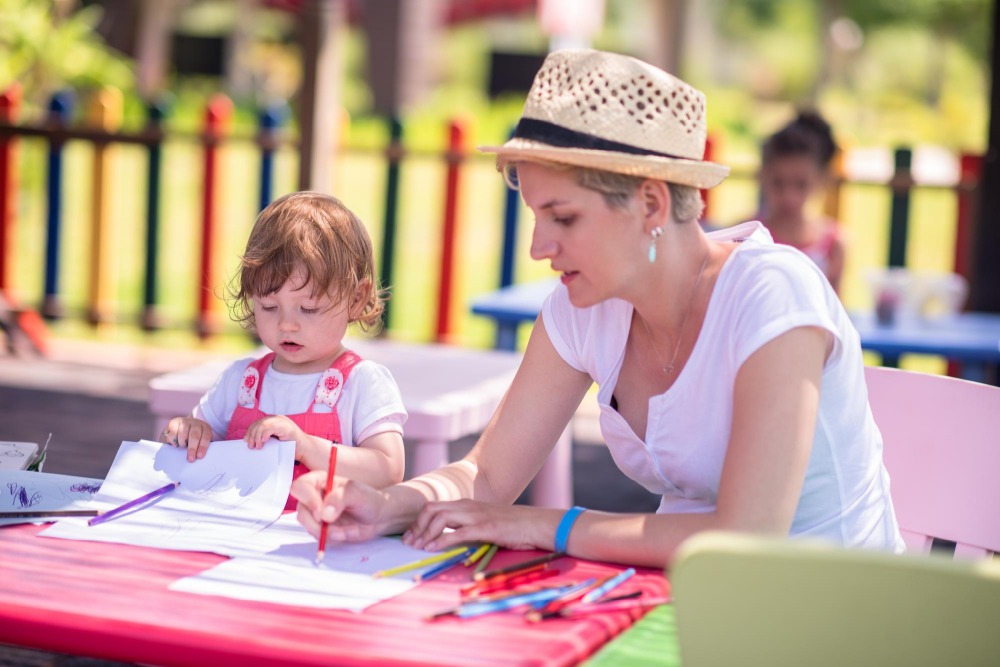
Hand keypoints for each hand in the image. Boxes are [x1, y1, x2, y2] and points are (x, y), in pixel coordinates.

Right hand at [162, 417, 212, 462]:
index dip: (203, 446)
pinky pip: (172, 433)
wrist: (185, 426)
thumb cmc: (195, 437)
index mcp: (205, 428)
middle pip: (194, 435)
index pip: (206, 437)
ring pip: (183, 434)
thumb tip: (199, 457)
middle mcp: (196, 423)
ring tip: (182, 447)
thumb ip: (201, 447)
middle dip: (192, 448)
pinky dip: (173, 441)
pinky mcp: (174, 423)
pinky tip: (175, 443)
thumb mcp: (201, 441)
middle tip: (190, 459)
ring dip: (182, 443)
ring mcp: (184, 422)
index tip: (199, 456)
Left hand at [244, 415, 302, 451]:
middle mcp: (278, 418)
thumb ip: (266, 437)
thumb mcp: (275, 440)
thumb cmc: (291, 446)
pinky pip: (270, 427)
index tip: (246, 440)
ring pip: (263, 425)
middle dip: (252, 435)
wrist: (305, 449)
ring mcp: (282, 421)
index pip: (258, 423)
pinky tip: (263, 441)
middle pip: (259, 423)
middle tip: (250, 446)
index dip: (250, 431)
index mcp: (275, 421)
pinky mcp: (285, 426)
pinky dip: (264, 434)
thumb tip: (250, 441)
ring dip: (257, 436)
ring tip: (257, 446)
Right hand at [292, 470, 388, 543]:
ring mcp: (316, 514)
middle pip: (301, 510)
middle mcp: (314, 496)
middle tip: (331, 524)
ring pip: (307, 525)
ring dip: (325, 531)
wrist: (377, 517)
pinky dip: (330, 538)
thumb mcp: (356, 494)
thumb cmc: (368, 499)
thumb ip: (339, 499)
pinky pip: (317, 536)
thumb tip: (323, 514)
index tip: (320, 511)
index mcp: (320, 481)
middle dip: (315, 522)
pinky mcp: (320, 528)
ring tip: (345, 529)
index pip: (299, 487)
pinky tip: (344, 533)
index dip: (307, 499)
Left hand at [403, 499, 545, 552]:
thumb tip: (445, 538)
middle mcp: (467, 507)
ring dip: (425, 533)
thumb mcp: (483, 522)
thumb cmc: (509, 526)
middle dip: (416, 526)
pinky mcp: (486, 528)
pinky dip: (441, 541)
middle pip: (431, 509)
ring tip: (418, 548)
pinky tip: (433, 549)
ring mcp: (476, 516)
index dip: (417, 522)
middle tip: (409, 544)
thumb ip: (465, 525)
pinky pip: (458, 532)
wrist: (534, 524)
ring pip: (440, 517)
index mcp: (465, 505)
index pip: (432, 507)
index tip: (410, 537)